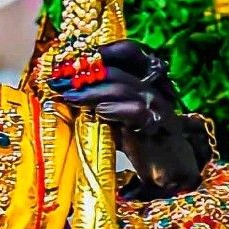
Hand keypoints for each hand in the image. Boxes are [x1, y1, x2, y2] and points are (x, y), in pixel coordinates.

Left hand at [47, 39, 206, 197]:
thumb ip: (99, 108)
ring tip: (69, 96)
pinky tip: (98, 111)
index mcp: (141, 84)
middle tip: (58, 82)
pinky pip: (136, 110)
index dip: (93, 58)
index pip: (122, 58)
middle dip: (84, 75)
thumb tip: (69, 98)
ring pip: (123, 88)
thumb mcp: (116, 123)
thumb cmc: (142, 147)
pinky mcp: (159, 123)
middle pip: (116, 72)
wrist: (171, 171)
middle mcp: (150, 89)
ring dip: (92, 91)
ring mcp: (156, 105)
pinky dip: (116, 109)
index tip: (64, 66)